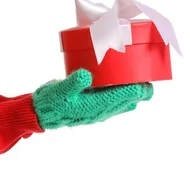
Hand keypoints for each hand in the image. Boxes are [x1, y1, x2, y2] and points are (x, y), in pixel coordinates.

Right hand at [32, 68, 153, 129]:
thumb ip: (73, 82)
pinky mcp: (92, 109)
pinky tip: (123, 92)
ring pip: (122, 105)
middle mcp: (99, 111)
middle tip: (148, 80)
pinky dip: (122, 98)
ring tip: (141, 86)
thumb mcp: (59, 89)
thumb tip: (86, 75)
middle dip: (138, 92)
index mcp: (94, 105)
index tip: (146, 82)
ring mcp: (97, 112)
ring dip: (132, 96)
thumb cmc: (50, 101)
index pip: (121, 96)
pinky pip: (113, 105)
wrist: (41, 114)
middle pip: (126, 102)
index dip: (135, 90)